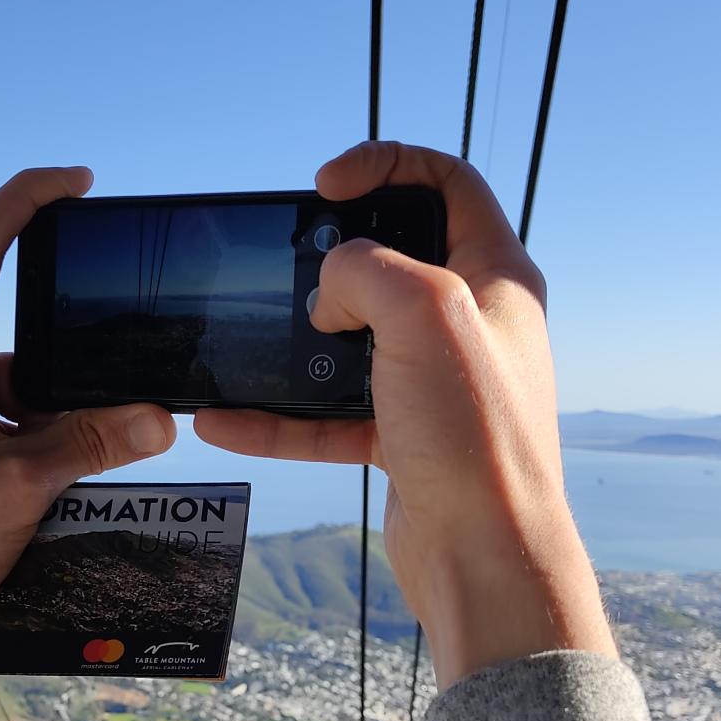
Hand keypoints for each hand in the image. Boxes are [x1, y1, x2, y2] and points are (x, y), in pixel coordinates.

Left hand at [0, 167, 175, 720]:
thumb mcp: (20, 491)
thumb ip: (90, 444)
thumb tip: (157, 417)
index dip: (27, 199)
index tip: (77, 182)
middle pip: (13, 340)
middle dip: (70, 373)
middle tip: (119, 408)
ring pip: (5, 392)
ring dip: (50, 423)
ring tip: (82, 476)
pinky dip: (25, 444)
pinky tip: (53, 492)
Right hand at [194, 141, 615, 688]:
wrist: (483, 555)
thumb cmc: (477, 437)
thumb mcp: (425, 316)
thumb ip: (367, 270)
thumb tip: (330, 289)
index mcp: (494, 277)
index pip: (446, 184)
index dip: (385, 165)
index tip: (325, 184)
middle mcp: (467, 326)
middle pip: (391, 261)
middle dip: (331, 260)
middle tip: (291, 267)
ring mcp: (432, 384)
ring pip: (351, 344)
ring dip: (293, 344)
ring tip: (246, 342)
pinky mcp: (400, 437)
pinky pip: (327, 416)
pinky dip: (279, 417)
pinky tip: (225, 420)